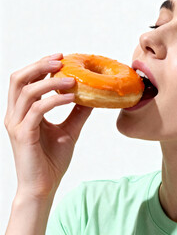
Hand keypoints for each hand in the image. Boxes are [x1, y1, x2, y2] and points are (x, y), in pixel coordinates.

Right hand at [4, 53, 92, 198]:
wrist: (44, 186)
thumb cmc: (52, 160)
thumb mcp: (69, 131)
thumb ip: (77, 113)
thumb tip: (92, 97)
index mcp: (23, 112)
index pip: (26, 81)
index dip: (40, 66)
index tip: (61, 58)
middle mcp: (15, 115)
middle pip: (19, 79)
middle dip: (39, 65)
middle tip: (61, 59)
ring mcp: (17, 124)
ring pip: (26, 91)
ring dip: (49, 81)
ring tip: (72, 79)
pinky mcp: (23, 134)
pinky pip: (37, 110)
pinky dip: (55, 100)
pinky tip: (71, 98)